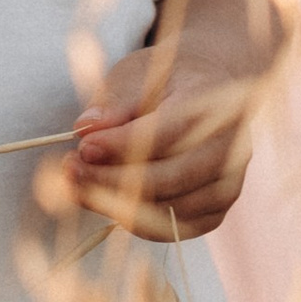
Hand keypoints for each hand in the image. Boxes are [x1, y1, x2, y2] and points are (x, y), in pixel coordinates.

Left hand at [55, 9, 270, 245]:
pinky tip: (105, 200)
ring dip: (117, 204)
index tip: (83, 147)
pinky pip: (173, 228)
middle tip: (70, 171)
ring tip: (78, 186)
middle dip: (112, 179)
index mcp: (213, 101)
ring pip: (169, 209)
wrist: (205, 94)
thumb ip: (115, 101)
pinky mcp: (217, 210)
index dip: (122, 145)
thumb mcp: (137, 73)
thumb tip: (87, 127)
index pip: (168, 133)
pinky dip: (136, 220)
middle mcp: (230, 145)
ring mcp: (229, 182)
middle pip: (170, 178)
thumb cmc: (165, 82)